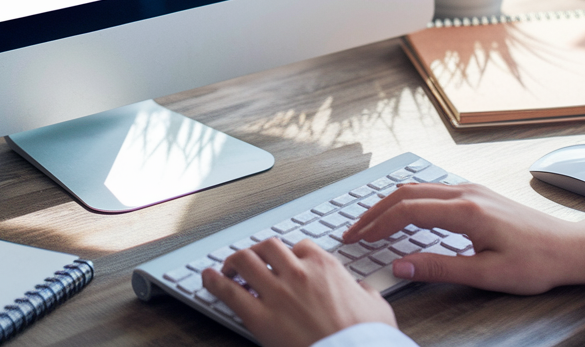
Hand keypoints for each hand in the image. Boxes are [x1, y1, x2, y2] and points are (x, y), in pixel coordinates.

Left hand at [201, 236, 395, 346]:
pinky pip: (228, 292)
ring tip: (227, 267)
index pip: (300, 246)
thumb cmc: (366, 337)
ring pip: (244, 260)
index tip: (285, 262)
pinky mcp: (259, 317)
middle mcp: (298, 273)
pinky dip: (214, 282)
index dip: (289, 254)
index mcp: (325, 267)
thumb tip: (363, 290)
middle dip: (257, 251)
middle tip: (252, 260)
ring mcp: (276, 293)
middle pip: (268, 246)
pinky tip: (208, 278)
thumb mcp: (377, 306)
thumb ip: (365, 291)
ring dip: (233, 261)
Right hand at [343, 183, 584, 293]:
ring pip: (418, 188)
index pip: (407, 211)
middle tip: (353, 231)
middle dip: (375, 212)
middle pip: (406, 193)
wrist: (571, 248)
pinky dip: (408, 202)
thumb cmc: (536, 263)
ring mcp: (472, 190)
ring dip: (390, 204)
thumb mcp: (486, 274)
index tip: (357, 240)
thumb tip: (400, 265)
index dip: (377, 225)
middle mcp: (466, 193)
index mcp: (466, 210)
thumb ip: (440, 268)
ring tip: (371, 224)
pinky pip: (432, 191)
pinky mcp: (477, 195)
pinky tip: (403, 216)